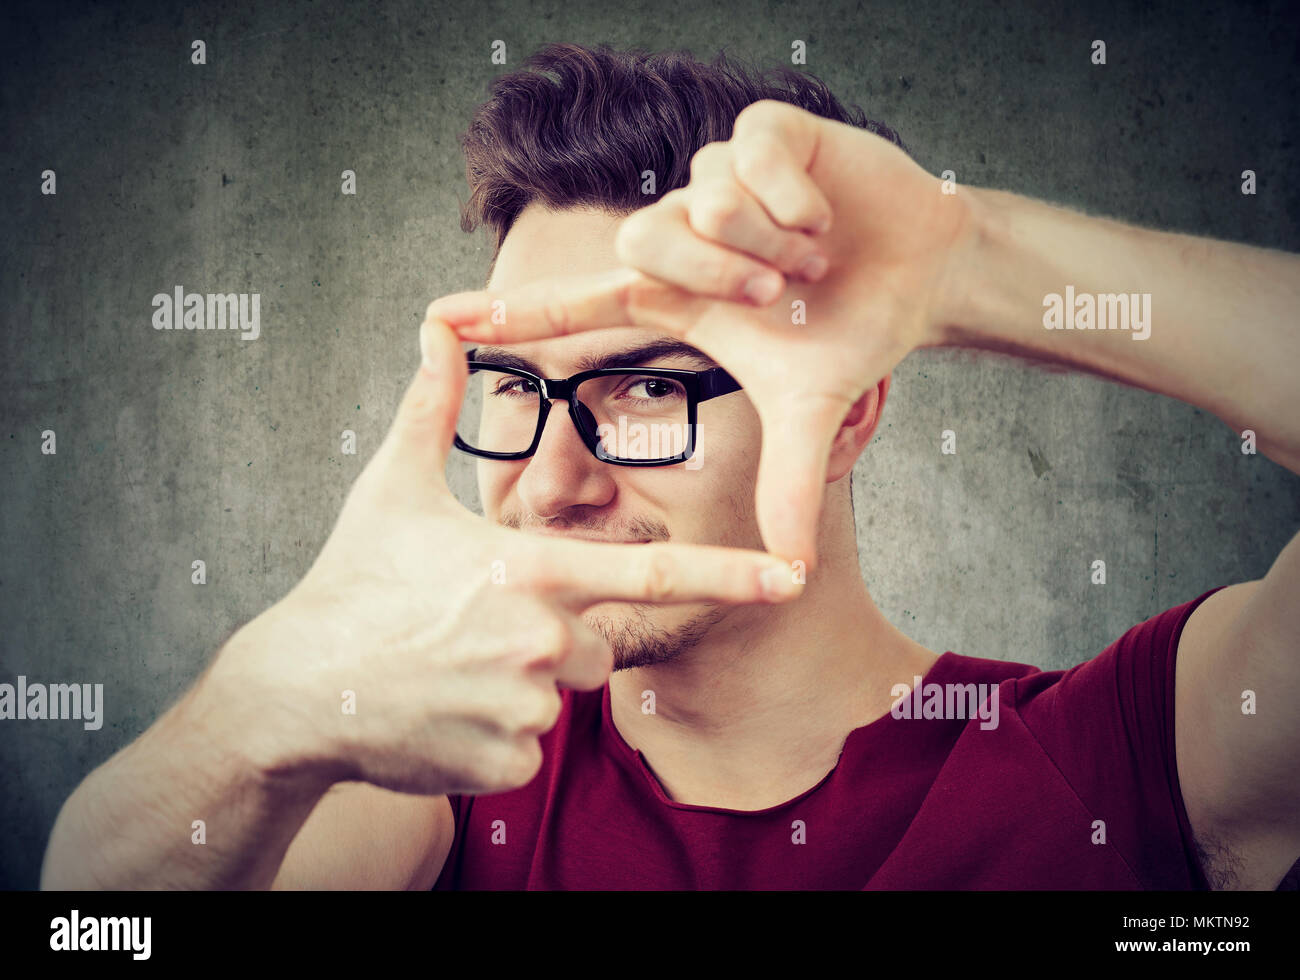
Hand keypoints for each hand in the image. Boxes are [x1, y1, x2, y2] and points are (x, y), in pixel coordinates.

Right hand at [212, 316, 801, 797]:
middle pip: (596, 644)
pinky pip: (528, 747)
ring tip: (452, 667)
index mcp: (530, 570)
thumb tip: (440, 324)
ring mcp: (523, 711)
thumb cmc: (351, 581)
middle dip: (557, 635)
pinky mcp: (503, 765)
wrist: (295, 693)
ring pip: (561, 695)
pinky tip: (444, 711)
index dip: (729, 575)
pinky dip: (497, 732)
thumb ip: (432, 405)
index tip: (790, 577)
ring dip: (524, 684)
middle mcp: (540, 642)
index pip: (651, 573)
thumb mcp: (392, 488)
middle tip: (481, 628)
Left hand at [426, 99, 978, 566]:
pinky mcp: (763, 131)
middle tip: (780, 295)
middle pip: (643, 243)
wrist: (920, 271)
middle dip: (721, 276)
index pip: (575, 306)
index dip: (512, 316)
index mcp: (675, 297)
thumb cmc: (849, 331)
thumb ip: (790, 482)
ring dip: (772, 242)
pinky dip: (796, 195)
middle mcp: (683, 234)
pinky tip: (825, 214)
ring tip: (814, 253)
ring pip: (705, 202)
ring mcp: (718, 179)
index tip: (439, 322)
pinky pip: (751, 154)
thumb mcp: (812, 410)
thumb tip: (794, 572)